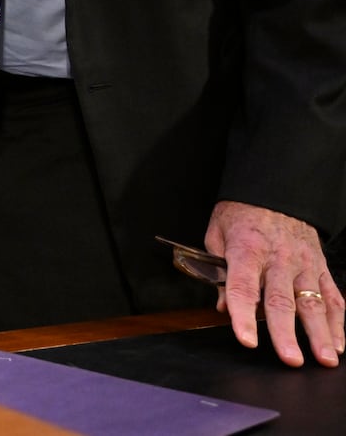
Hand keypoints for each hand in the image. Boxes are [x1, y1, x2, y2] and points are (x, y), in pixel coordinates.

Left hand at [206, 199, 343, 366]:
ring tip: (324, 358)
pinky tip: (338, 343)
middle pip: (281, 300)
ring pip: (313, 302)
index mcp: (247, 249)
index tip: (246, 339)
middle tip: (290, 359)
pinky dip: (337, 322)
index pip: (243, 287)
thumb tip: (223, 306)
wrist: (273, 192)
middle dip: (286, 333)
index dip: (243, 315)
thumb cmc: (241, 214)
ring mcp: (303, 264)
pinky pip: (332, 296)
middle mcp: (278, 259)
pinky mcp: (320, 267)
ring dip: (319, 333)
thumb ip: (218, 270)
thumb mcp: (217, 234)